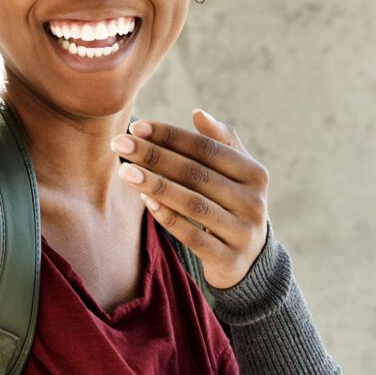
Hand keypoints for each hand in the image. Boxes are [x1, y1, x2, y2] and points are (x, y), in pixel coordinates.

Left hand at [113, 109, 270, 290]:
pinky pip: (192, 235)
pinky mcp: (228, 259)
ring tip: (125, 171)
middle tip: (120, 144)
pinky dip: (168, 217)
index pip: (208, 148)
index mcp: (255, 174)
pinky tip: (144, 200)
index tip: (136, 127)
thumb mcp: (237, 174)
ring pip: (193, 204)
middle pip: (197, 174)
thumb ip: (222, 143)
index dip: (171, 136)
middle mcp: (253, 202)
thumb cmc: (234, 206)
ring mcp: (242, 232)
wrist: (251, 261)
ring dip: (156, 185)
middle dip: (155, 156)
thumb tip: (198, 113)